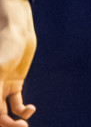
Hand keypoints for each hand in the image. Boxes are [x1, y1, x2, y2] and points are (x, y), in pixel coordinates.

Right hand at [0, 0, 34, 126]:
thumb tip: (0, 111)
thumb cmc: (6, 45)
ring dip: (13, 121)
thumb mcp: (0, 66)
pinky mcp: (14, 84)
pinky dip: (22, 109)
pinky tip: (30, 108)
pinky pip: (15, 103)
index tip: (6, 122)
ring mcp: (1, 88)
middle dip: (5, 125)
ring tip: (24, 124)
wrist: (18, 30)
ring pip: (4, 113)